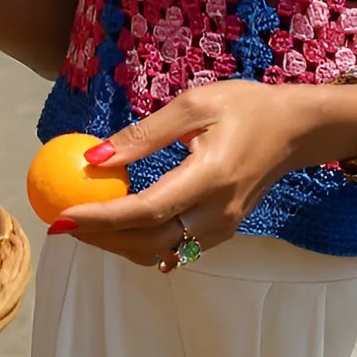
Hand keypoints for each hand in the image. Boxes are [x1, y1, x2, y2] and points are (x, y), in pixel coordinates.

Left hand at [53, 81, 320, 268]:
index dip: (101, 217)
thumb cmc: (244, 106)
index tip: (62, 215)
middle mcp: (217, 213)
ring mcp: (222, 229)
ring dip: (117, 243)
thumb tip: (94, 159)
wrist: (295, 130)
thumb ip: (144, 134)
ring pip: (159, 251)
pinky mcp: (222, 232)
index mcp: (210, 177)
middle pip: (148, 241)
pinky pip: (174, 248)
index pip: (146, 210)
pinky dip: (140, 241)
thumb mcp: (193, 105)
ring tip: (83, 223)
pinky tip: (119, 223)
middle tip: (60, 223)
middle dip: (100, 237)